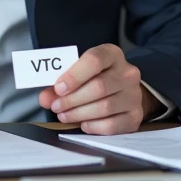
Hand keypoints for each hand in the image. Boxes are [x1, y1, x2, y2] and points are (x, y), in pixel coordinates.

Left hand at [38, 43, 155, 134]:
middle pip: (99, 87)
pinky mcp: (135, 116)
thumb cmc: (95, 78)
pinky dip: (92, 126)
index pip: (94, 60)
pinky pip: (111, 125)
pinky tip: (82, 124)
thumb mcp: (78, 72)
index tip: (58, 88)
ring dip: (79, 114)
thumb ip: (59, 83)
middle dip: (72, 99)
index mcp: (112, 54)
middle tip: (56, 106)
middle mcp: (128, 73)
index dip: (74, 76)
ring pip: (104, 107)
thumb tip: (45, 98)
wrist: (123, 91)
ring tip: (64, 115)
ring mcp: (134, 96)